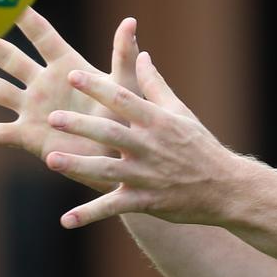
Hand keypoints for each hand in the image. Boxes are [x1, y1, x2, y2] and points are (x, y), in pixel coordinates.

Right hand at [0, 8, 139, 190]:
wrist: (119, 157)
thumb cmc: (126, 118)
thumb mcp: (124, 86)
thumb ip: (123, 55)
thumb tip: (130, 20)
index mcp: (68, 66)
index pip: (43, 36)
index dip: (27, 19)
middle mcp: (45, 84)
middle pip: (11, 58)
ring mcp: (33, 109)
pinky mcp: (28, 136)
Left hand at [47, 51, 247, 228]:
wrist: (226, 188)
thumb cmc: (200, 146)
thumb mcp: (180, 112)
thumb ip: (155, 85)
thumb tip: (141, 56)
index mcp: (157, 121)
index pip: (123, 99)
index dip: (98, 87)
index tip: (73, 75)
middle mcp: (149, 147)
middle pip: (110, 133)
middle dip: (81, 125)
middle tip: (53, 118)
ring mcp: (146, 176)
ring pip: (106, 171)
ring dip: (78, 166)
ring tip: (50, 160)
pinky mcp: (145, 202)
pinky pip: (113, 208)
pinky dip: (89, 215)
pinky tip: (66, 220)